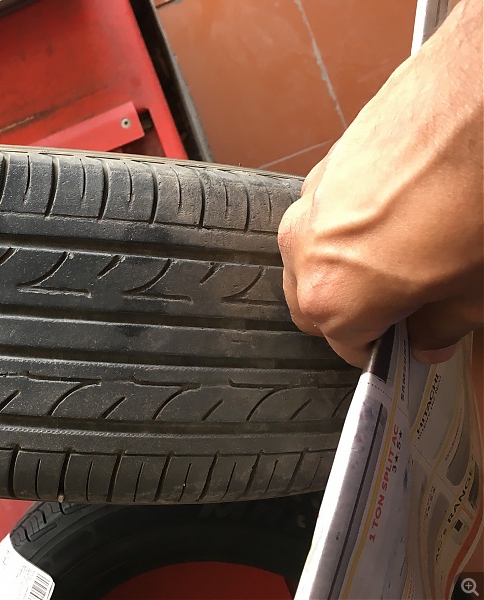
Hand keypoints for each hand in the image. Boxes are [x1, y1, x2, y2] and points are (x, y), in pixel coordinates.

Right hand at [277, 0, 482, 367]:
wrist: (472, 100)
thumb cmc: (473, 190)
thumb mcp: (475, 287)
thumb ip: (444, 328)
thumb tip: (430, 339)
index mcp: (333, 296)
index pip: (346, 347)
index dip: (381, 351)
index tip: (402, 346)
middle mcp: (303, 253)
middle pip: (314, 306)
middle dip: (352, 312)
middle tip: (402, 304)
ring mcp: (306, 207)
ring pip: (314, 261)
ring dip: (346, 269)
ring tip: (401, 252)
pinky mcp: (318, 172)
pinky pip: (323, 220)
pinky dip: (348, 230)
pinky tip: (395, 214)